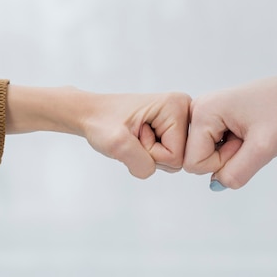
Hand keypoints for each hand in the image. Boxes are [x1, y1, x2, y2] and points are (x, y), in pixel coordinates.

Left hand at [6, 86, 190, 177]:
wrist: (91, 114)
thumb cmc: (101, 122)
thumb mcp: (117, 143)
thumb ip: (140, 162)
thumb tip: (154, 170)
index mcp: (177, 106)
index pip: (176, 155)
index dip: (152, 153)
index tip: (135, 134)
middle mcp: (184, 109)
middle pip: (179, 159)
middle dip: (152, 155)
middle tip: (134, 136)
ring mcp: (179, 119)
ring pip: (174, 160)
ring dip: (149, 155)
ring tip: (135, 136)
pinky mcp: (172, 128)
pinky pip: (168, 157)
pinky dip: (149, 154)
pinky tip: (139, 138)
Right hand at [183, 69, 276, 189]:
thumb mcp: (263, 148)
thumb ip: (237, 172)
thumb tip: (217, 185)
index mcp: (202, 111)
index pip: (193, 162)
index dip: (221, 163)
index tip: (243, 143)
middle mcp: (196, 109)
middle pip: (195, 158)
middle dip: (223, 158)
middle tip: (246, 138)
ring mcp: (202, 112)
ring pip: (204, 153)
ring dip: (227, 153)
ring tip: (246, 135)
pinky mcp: (211, 117)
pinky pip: (210, 146)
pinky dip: (228, 147)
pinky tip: (242, 133)